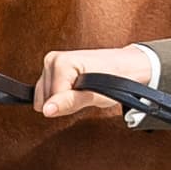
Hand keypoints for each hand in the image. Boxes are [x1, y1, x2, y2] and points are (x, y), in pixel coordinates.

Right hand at [34, 46, 154, 119]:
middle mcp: (52, 59)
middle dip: (64, 102)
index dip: (69, 105)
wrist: (125, 67)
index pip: (51, 100)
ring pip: (45, 97)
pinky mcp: (52, 68)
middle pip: (46, 98)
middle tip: (84, 94)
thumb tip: (47, 110)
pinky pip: (46, 92)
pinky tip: (74, 88)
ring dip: (62, 99)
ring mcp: (51, 63)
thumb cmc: (115, 78)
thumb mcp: (93, 96)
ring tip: (81, 90)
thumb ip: (68, 102)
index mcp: (61, 62)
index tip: (85, 97)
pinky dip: (60, 95)